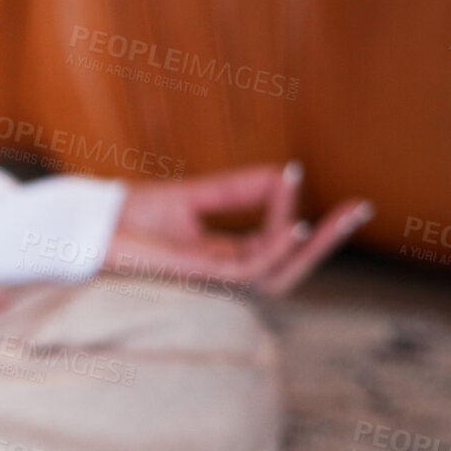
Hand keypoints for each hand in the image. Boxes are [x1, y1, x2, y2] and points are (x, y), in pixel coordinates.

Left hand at [107, 163, 372, 295]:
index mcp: (223, 256)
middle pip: (288, 267)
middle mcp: (222, 271)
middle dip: (327, 241)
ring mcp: (211, 276)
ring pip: (276, 272)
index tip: (318, 183)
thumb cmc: (130, 215)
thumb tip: (286, 174)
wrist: (89, 225)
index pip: (278, 248)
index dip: (309, 224)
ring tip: (332, 217)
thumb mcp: (196, 195)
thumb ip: (240, 189)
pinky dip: (274, 247)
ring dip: (308, 245)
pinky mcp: (196, 273)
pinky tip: (294, 225)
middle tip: (360, 209)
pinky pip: (248, 268)